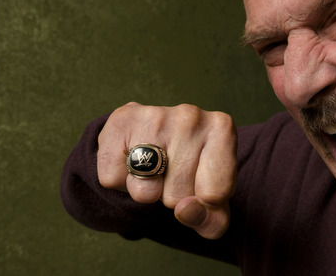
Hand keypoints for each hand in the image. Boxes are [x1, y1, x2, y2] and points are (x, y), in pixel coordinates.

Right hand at [97, 102, 236, 238]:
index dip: (204, 203)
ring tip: (154, 169)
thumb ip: (213, 220)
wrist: (152, 138)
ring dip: (147, 191)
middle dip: (173, 197)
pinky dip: (120, 180)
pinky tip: (132, 159)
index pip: (215, 194)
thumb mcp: (214, 198)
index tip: (202, 184)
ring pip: (145, 191)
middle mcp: (192, 117)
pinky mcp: (121, 121)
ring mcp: (155, 116)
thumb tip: (185, 210)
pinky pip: (113, 179)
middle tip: (173, 174)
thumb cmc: (191, 170)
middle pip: (178, 196)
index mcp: (222, 129)